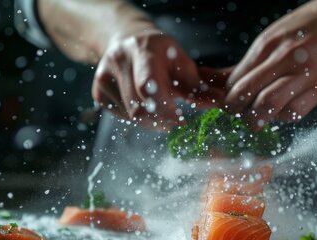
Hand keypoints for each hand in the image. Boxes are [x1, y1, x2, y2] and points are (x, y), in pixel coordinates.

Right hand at [92, 27, 225, 129]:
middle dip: (161, 121)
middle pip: (139, 107)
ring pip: (130, 116)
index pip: (149, 87)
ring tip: (163, 113)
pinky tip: (146, 108)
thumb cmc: (161, 53)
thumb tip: (218, 103)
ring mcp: (103, 77)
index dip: (166, 110)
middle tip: (176, 122)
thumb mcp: (181, 62)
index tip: (181, 119)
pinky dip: (138, 120)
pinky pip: (121, 117)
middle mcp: (118, 62)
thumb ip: (197, 86)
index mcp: (142, 51)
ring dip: (151, 122)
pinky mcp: (98, 92)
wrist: (127, 40)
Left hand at [225, 0, 316, 128]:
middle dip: (236, 109)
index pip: (237, 77)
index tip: (230, 101)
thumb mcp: (277, 35)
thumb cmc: (310, 26)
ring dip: (257, 118)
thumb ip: (254, 59)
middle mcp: (284, 57)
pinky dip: (283, 117)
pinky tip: (283, 111)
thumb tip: (227, 81)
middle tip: (238, 114)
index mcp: (269, 43)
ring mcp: (304, 73)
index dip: (228, 95)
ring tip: (257, 119)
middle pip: (247, 92)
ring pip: (268, 105)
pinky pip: (294, 112)